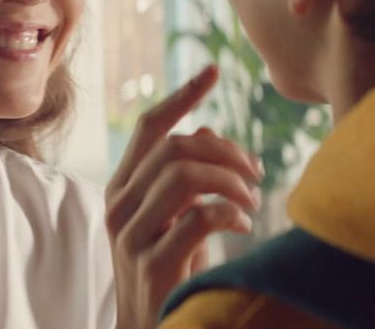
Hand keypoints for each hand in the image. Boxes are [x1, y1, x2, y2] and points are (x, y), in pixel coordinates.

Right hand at [107, 65, 263, 328]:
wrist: (152, 328)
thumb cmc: (169, 271)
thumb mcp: (174, 217)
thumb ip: (183, 175)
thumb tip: (206, 131)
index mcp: (122, 188)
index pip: (151, 127)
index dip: (183, 96)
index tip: (214, 71)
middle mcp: (119, 206)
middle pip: (175, 148)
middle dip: (226, 152)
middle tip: (256, 172)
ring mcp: (132, 236)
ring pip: (184, 176)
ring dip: (230, 182)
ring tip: (251, 200)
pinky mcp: (152, 264)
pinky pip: (197, 218)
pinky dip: (229, 213)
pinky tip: (242, 224)